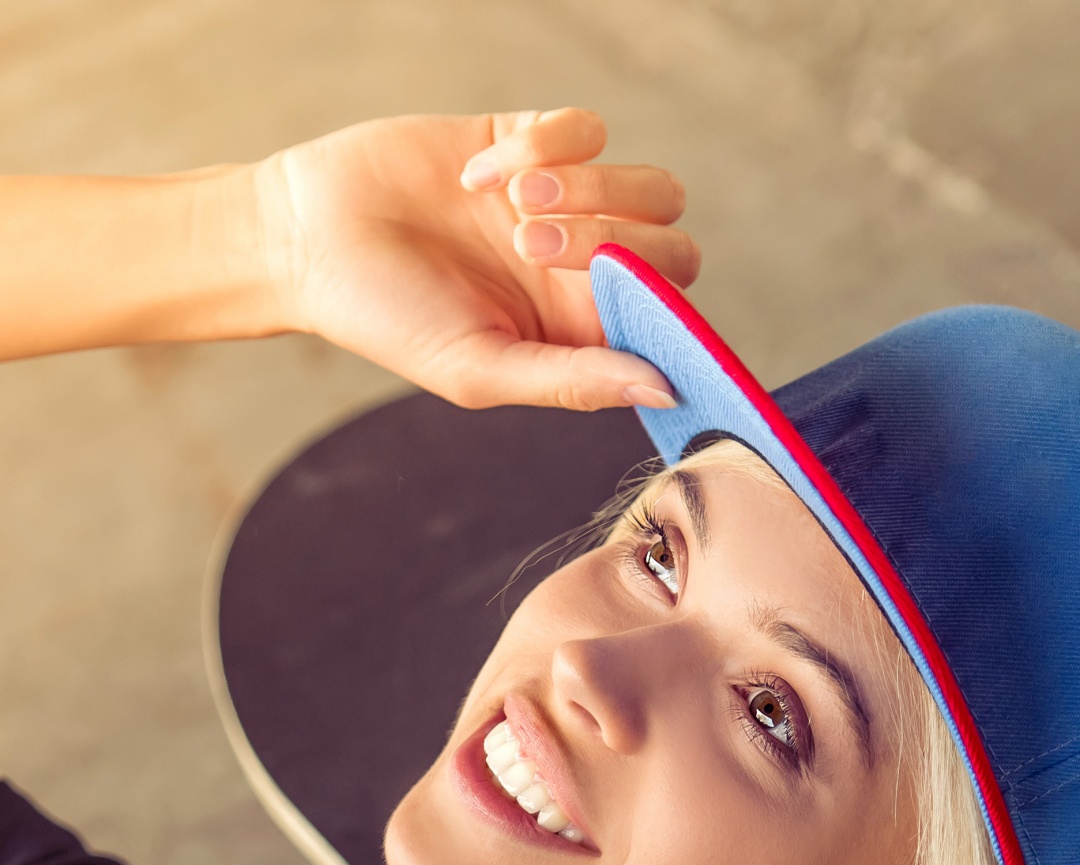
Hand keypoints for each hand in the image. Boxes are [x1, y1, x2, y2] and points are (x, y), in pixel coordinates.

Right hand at [257, 109, 698, 410]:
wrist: (310, 238)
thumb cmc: (387, 320)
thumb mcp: (479, 369)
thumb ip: (573, 381)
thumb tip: (664, 386)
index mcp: (578, 336)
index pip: (666, 323)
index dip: (662, 311)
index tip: (616, 302)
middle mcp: (584, 273)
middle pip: (671, 250)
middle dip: (613, 242)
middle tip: (531, 246)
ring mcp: (567, 204)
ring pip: (648, 186)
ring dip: (590, 189)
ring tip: (513, 207)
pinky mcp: (534, 141)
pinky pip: (587, 128)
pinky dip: (543, 146)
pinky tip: (477, 175)